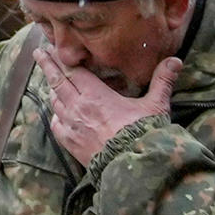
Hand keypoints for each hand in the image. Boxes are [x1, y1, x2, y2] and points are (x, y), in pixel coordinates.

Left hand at [41, 39, 175, 165]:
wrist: (133, 168)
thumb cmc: (144, 134)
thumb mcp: (155, 105)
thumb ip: (162, 81)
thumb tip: (176, 60)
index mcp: (95, 95)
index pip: (72, 70)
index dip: (60, 58)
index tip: (48, 47)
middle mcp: (78, 107)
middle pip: (57, 81)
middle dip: (48, 66)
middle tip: (38, 53)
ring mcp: (71, 126)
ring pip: (55, 102)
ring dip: (53, 90)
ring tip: (51, 81)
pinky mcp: (70, 143)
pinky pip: (56, 124)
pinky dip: (56, 114)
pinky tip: (57, 112)